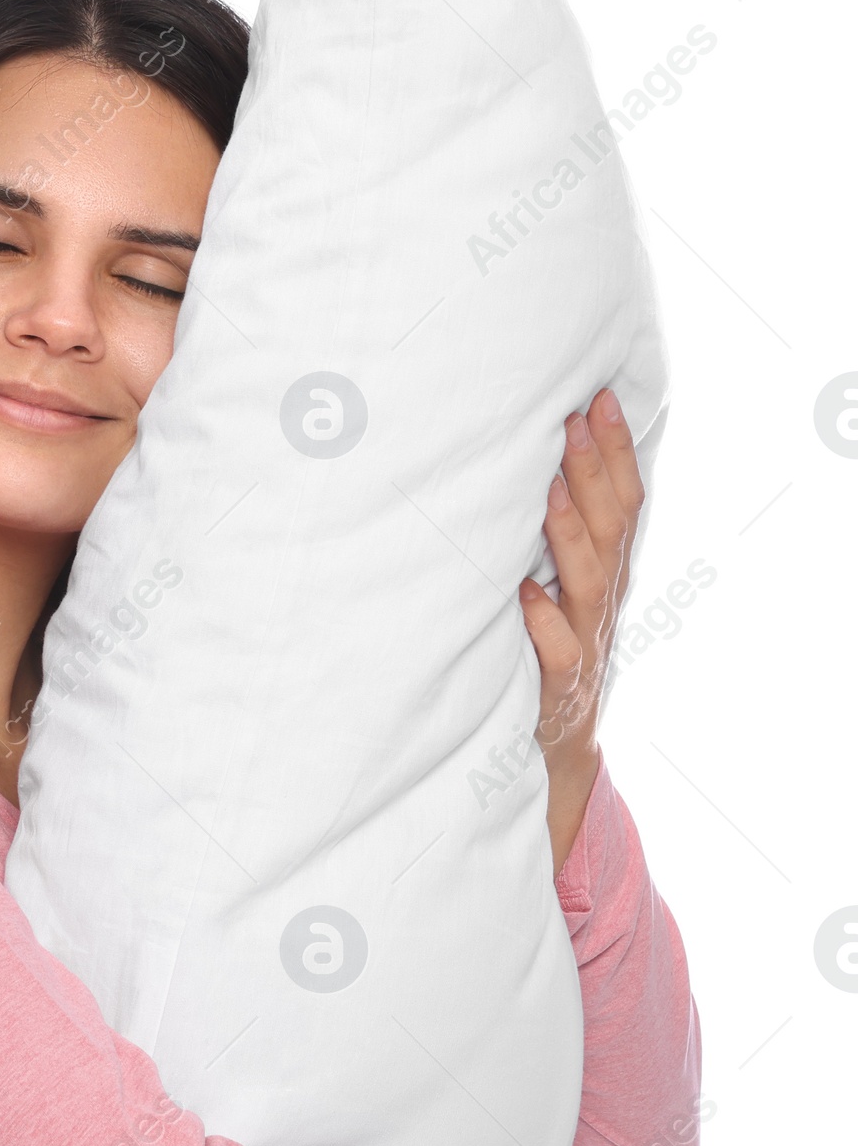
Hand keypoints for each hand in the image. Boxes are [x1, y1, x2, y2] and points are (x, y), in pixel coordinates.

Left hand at [519, 388, 644, 874]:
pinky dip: (542, 621)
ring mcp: (582, 643)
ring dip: (567, 530)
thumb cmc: (541, 655)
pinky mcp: (556, 687)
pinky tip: (525, 591)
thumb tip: (525, 469)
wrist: (551, 749)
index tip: (598, 397)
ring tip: (544, 487)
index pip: (622, 502)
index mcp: (603, 573)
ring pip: (587, 579)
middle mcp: (600, 602)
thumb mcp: (553, 590)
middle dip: (592, 470)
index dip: (614, 450)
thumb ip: (551, 538)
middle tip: (571, 417)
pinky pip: (554, 652)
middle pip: (609, 527)